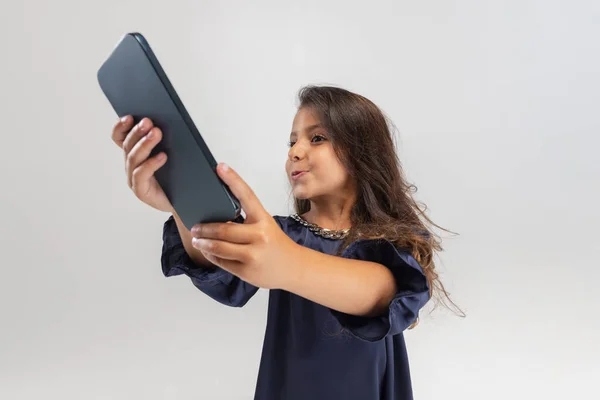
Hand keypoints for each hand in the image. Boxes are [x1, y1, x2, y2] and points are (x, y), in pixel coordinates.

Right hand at [111, 115, 173, 212]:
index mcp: (136, 154)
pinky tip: (162, 156)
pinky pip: (141, 175)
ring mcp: (135, 179)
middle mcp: (132, 166)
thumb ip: (166, 140)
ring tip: (156, 133)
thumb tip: (165, 121)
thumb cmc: (179, 176)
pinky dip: (150, 164)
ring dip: (144, 144)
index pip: (120, 138)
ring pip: (133, 158)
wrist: (188, 201)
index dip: (121, 127)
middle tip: (148, 122)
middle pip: (127, 145)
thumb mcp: (173, 153)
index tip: (130, 116)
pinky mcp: (142, 191)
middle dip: (137, 132)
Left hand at [190, 163, 297, 288]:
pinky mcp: (247, 271)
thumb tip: (217, 214)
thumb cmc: (276, 244)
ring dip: (203, 243)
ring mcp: (253, 255)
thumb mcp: (266, 226)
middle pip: (224, 229)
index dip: (233, 180)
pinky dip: (211, 255)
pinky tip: (207, 251)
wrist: (295, 268)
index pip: (247, 195)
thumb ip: (247, 220)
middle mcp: (260, 236)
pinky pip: (222, 262)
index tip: (220, 167)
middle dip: (204, 228)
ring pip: (219, 247)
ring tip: (196, 240)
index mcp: (264, 219)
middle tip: (195, 226)